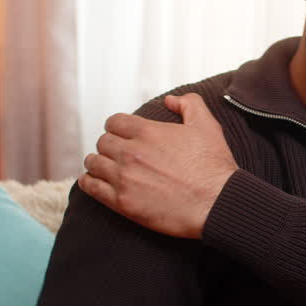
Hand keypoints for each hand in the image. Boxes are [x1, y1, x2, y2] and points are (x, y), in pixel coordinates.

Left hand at [80, 93, 237, 238]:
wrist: (217, 204)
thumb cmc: (214, 167)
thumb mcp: (207, 126)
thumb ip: (189, 104)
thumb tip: (169, 100)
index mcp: (147, 132)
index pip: (114, 122)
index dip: (118, 127)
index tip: (122, 134)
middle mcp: (131, 153)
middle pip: (102, 141)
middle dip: (110, 145)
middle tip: (117, 153)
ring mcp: (124, 178)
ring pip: (93, 162)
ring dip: (98, 163)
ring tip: (105, 167)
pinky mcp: (122, 202)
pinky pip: (91, 187)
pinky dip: (89, 182)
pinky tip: (94, 181)